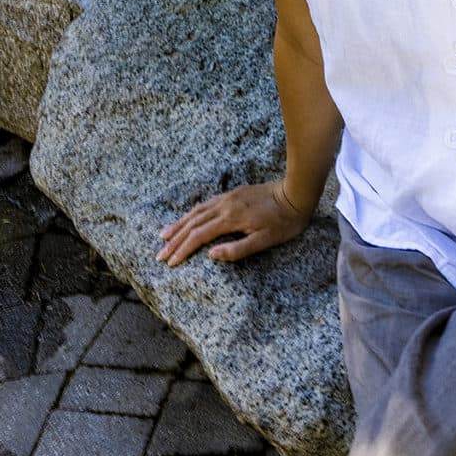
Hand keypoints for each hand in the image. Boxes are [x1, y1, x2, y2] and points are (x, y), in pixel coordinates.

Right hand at [157, 181, 311, 267]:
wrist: (295, 193)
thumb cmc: (284, 222)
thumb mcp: (265, 241)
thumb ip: (237, 250)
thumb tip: (211, 255)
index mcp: (230, 219)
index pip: (199, 236)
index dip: (183, 250)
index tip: (170, 262)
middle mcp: (224, 206)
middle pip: (193, 224)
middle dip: (174, 240)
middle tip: (159, 254)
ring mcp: (227, 198)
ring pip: (196, 212)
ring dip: (179, 224)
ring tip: (164, 235)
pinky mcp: (233, 194)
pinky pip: (205, 204)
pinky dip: (192, 213)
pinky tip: (188, 218)